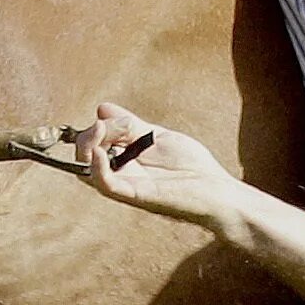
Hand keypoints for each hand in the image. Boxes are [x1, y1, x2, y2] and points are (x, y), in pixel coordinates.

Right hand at [74, 102, 245, 228]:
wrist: (218, 190)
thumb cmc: (192, 167)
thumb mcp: (157, 137)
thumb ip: (130, 125)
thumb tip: (101, 109)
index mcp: (125, 163)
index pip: (92, 147)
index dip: (94, 129)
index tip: (105, 116)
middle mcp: (122, 176)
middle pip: (85, 159)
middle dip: (87, 136)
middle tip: (104, 124)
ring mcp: (128, 186)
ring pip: (88, 174)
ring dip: (87, 148)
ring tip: (99, 131)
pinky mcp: (139, 195)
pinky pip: (108, 186)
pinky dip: (97, 169)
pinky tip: (98, 152)